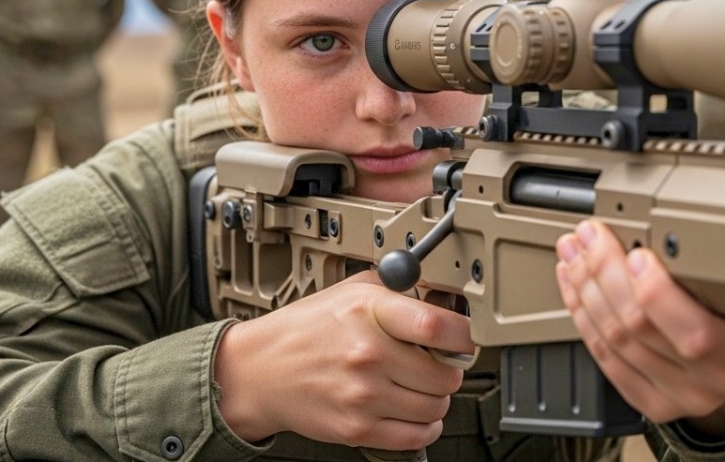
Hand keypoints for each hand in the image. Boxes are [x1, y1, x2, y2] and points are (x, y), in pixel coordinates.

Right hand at [213, 271, 472, 449]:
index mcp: (367, 312)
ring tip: (422, 386)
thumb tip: (446, 296)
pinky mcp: (356, 428)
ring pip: (436, 406)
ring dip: (437, 398)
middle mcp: (366, 354)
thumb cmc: (306, 328)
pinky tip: (414, 411)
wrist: (260, 370)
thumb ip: (399, 289)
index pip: (437, 326)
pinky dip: (425, 426)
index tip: (464, 338)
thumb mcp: (351, 291)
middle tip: (439, 363)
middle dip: (449, 369)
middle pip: (445, 373)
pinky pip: (417, 436)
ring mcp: (362, 395)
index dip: (463, 335)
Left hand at [556, 220, 724, 438]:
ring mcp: (685, 396)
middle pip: (641, 327)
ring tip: (574, 254)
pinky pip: (605, 359)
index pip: (697, 330)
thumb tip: (651, 221)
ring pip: (615, 340)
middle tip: (589, 237)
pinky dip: (583, 317)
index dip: (655, 291)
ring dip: (585, 289)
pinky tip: (575, 288)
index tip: (634, 252)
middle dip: (604, 272)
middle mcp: (720, 378)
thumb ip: (710, 266)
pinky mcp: (655, 404)